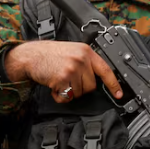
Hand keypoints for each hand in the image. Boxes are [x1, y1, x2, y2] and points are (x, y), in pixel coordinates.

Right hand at [4, 41, 122, 103]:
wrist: (31, 55)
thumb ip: (85, 62)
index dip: (113, 84)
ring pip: (79, 93)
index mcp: (86, 52)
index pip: (105, 70)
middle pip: (91, 86)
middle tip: (68, 80)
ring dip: (68, 92)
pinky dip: (59, 96)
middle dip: (80, 88)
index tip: (119, 94)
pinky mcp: (62, 79)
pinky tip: (53, 85)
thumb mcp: (72, 51)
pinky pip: (67, 97)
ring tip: (59, 80)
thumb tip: (96, 78)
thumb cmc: (49, 54)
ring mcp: (72, 69)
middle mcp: (81, 59)